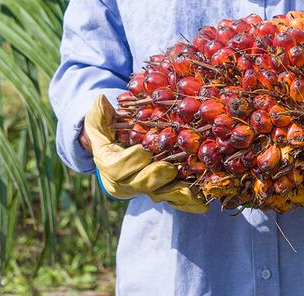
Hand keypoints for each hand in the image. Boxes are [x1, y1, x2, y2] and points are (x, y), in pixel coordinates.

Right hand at [84, 95, 208, 212]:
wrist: (119, 151)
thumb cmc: (110, 133)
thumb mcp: (100, 123)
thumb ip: (99, 115)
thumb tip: (100, 100)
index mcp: (109, 167)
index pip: (117, 168)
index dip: (131, 160)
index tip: (144, 151)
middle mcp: (126, 184)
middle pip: (141, 185)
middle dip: (156, 178)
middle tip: (170, 169)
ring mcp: (145, 190)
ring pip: (162, 194)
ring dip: (179, 194)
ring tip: (196, 195)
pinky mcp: (162, 192)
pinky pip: (175, 200)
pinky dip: (189, 202)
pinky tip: (204, 203)